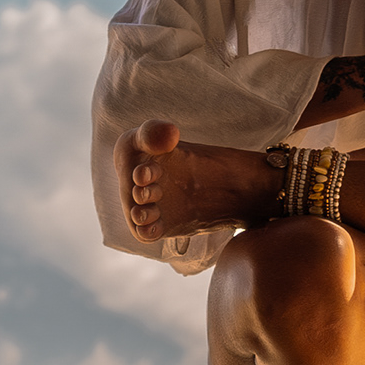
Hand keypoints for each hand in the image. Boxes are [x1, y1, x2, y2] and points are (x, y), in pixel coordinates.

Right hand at [125, 122, 275, 240]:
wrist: (235, 191)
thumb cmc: (207, 162)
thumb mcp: (179, 140)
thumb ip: (162, 133)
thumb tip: (168, 134)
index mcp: (144, 151)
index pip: (128, 148)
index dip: (135, 165)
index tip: (150, 168)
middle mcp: (142, 178)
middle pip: (130, 184)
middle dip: (137, 189)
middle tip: (154, 189)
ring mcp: (151, 203)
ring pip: (135, 210)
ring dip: (139, 211)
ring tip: (150, 209)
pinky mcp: (161, 224)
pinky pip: (145, 231)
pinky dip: (145, 229)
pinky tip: (155, 227)